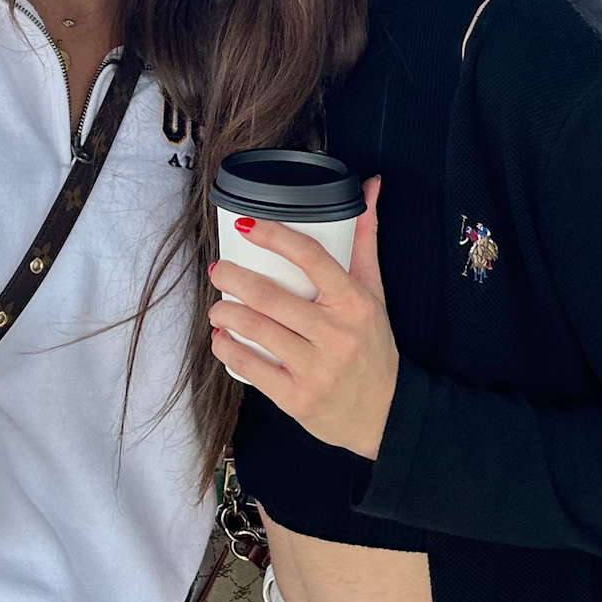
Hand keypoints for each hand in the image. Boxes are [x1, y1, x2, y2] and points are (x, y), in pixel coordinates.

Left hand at [207, 175, 397, 458]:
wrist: (385, 415)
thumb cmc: (373, 346)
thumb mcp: (374, 294)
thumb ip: (365, 240)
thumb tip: (369, 187)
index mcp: (355, 304)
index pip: (313, 259)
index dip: (276, 237)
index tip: (247, 226)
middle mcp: (336, 335)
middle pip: (271, 296)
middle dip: (234, 278)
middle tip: (219, 269)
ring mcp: (315, 369)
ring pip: (256, 330)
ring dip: (225, 312)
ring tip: (217, 304)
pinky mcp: (297, 398)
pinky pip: (251, 368)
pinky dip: (227, 348)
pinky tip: (220, 336)